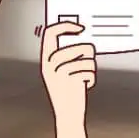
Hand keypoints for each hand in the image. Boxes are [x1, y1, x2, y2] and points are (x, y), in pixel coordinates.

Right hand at [40, 21, 94, 136]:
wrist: (67, 112)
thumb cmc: (67, 90)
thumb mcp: (58, 69)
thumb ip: (64, 53)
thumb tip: (81, 36)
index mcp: (46, 59)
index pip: (50, 33)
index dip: (65, 25)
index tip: (79, 27)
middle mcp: (50, 64)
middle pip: (78, 45)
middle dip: (89, 53)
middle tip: (87, 62)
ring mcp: (59, 71)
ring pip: (87, 57)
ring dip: (91, 67)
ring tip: (85, 76)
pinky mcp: (70, 79)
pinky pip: (90, 70)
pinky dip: (92, 78)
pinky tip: (85, 84)